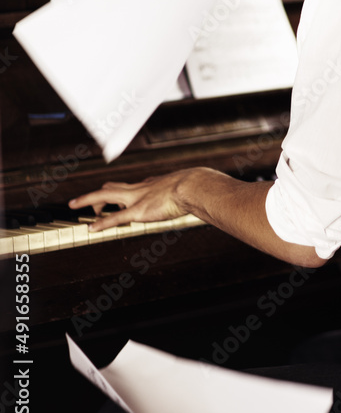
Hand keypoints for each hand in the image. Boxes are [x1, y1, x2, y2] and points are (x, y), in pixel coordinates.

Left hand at [68, 171, 191, 232]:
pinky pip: (115, 217)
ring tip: (76, 206)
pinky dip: (101, 223)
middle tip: (85, 201)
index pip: (127, 186)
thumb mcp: (183, 184)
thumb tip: (189, 187)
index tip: (111, 194)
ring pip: (105, 195)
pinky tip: (91, 228)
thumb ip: (179, 188)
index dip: (117, 191)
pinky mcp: (138, 211)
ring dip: (90, 201)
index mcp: (150, 184)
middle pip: (111, 187)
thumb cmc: (193, 185)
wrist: (192, 186)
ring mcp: (136, 198)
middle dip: (96, 195)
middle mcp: (139, 188)